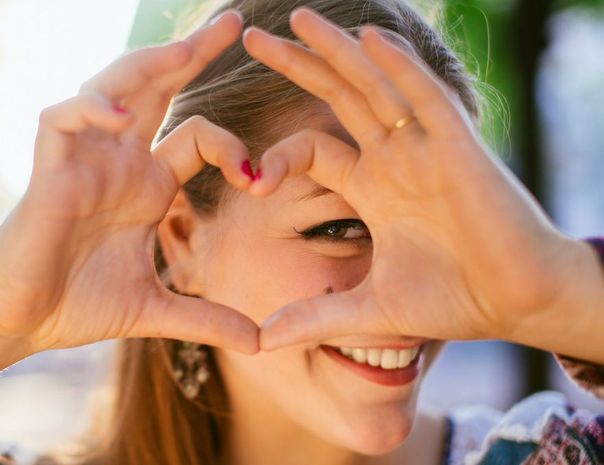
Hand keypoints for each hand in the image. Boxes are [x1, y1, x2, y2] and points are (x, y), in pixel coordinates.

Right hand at [0, 11, 258, 353]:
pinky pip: (62, 119)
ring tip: (188, 48)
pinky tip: (121, 117)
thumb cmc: (76, 305)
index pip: (196, 136)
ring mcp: (84, 160)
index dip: (232, 144)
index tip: (259, 176)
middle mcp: (120, 162)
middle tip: (234, 23)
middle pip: (158, 90)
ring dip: (148, 65)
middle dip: (193, 54)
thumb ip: (206, 319)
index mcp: (148, 186)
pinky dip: (88, 109)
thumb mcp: (155, 310)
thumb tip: (262, 343)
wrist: (21, 323)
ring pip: (112, 88)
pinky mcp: (47, 171)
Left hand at [242, 8, 584, 349]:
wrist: (517, 303)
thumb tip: (259, 341)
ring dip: (339, 51)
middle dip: (298, 66)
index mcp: (371, 187)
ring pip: (375, 86)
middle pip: (337, 99)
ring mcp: (425, 148)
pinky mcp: (458, 150)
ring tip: (301, 20)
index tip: (249, 180)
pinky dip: (399, 68)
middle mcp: (394, 158)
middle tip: (252, 38)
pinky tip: (369, 41)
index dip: (278, 156)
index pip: (314, 149)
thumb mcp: (370, 309)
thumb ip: (314, 319)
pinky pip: (424, 100)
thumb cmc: (454, 299)